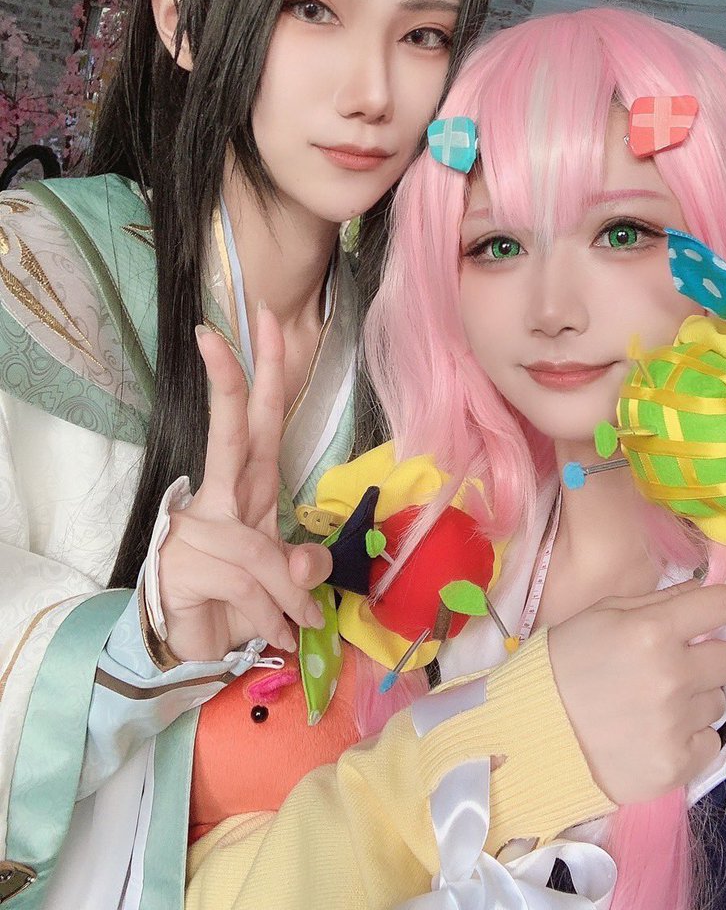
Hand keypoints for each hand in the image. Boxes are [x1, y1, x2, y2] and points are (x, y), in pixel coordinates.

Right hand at [157, 307, 332, 661]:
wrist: (194, 641)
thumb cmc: (243, 594)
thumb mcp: (286, 575)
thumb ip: (302, 564)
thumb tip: (305, 565)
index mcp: (249, 485)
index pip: (256, 420)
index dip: (261, 372)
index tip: (263, 320)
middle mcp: (222, 495)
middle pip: (235, 427)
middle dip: (243, 374)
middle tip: (244, 319)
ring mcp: (199, 527)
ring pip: (264, 549)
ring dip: (289, 596)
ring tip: (298, 625)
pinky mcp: (186, 564)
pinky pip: (251, 587)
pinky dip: (273, 617)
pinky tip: (277, 634)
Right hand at [547, 575, 725, 803]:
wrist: (535, 733)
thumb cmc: (564, 664)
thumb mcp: (602, 615)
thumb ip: (657, 603)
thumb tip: (704, 592)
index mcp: (651, 631)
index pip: (720, 606)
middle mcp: (672, 675)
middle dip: (712, 657)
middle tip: (677, 665)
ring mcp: (677, 724)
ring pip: (720, 702)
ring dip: (697, 698)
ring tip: (655, 703)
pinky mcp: (678, 765)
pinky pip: (711, 742)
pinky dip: (692, 736)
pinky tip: (658, 732)